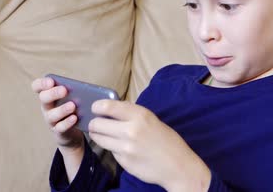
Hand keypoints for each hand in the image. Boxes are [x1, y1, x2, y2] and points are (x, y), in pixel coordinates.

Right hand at [31, 77, 83, 151]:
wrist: (72, 130)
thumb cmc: (72, 107)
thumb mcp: (71, 97)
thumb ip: (75, 90)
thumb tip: (85, 87)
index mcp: (48, 94)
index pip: (37, 86)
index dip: (42, 83)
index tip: (51, 81)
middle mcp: (46, 106)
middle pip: (43, 98)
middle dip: (53, 93)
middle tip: (64, 90)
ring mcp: (51, 120)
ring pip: (52, 115)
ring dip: (62, 110)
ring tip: (72, 106)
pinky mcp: (58, 131)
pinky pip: (60, 127)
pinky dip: (67, 123)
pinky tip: (74, 118)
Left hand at [88, 100, 210, 190]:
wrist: (177, 166)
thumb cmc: (166, 140)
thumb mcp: (151, 119)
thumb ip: (131, 114)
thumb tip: (110, 109)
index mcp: (139, 115)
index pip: (107, 106)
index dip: (97, 107)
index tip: (96, 109)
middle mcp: (130, 130)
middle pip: (97, 124)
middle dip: (94, 124)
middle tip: (98, 124)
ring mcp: (126, 148)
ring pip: (98, 139)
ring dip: (99, 136)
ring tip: (106, 135)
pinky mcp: (123, 162)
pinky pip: (110, 151)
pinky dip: (112, 148)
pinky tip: (122, 148)